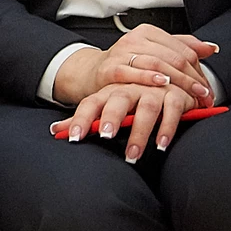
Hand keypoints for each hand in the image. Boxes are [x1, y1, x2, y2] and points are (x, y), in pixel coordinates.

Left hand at [50, 80, 198, 162]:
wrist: (168, 75)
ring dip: (140, 133)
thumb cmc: (132, 96)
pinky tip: (161, 145)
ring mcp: (153, 91)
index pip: (91, 103)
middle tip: (105, 136)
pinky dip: (167, 128)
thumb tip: (54, 130)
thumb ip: (86, 118)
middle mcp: (130, 89)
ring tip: (132, 155)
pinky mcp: (175, 95)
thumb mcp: (109, 104)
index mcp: (110, 92)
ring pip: (146, 109)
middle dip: (111, 118)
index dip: (81, 118)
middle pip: (118, 101)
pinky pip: (172, 110)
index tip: (74, 137)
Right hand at [52, 25, 218, 106]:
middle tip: (205, 98)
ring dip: (178, 83)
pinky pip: (133, 72)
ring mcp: (121, 53)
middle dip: (193, 81)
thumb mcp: (155, 52)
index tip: (208, 90)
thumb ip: (182, 47)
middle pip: (173, 58)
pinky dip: (149, 78)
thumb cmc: (129, 63)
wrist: (96, 72)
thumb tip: (211, 48)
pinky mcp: (110, 68)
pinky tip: (162, 84)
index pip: (183, 49)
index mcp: (148, 32)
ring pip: (157, 64)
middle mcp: (134, 39)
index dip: (200, 71)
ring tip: (192, 98)